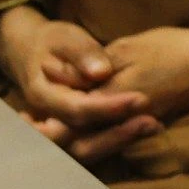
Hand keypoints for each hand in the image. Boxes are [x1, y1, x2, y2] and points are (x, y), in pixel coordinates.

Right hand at [0, 5, 159, 162]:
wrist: (34, 52)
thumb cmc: (52, 42)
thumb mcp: (65, 38)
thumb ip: (82, 54)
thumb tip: (101, 72)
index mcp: (43, 96)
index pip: (76, 110)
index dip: (108, 107)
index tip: (140, 98)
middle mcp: (48, 121)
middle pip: (80, 143)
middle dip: (117, 135)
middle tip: (152, 122)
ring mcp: (61, 132)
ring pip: (89, 150)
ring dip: (121, 140)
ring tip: (154, 126)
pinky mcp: (75, 133)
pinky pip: (96, 144)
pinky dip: (121, 138)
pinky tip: (150, 126)